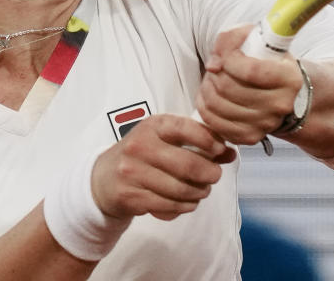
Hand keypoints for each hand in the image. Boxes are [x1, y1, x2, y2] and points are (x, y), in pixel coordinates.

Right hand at [90, 114, 234, 221]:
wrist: (103, 178)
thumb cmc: (142, 155)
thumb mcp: (164, 140)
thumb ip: (198, 143)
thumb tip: (230, 153)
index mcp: (152, 126)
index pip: (187, 129)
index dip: (210, 141)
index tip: (220, 150)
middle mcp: (141, 146)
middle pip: (188, 165)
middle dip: (210, 174)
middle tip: (214, 176)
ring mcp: (133, 172)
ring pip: (181, 189)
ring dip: (199, 193)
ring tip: (201, 191)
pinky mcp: (131, 196)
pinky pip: (169, 206)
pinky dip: (185, 206)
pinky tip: (187, 202)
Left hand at [195, 24, 303, 144]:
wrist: (279, 93)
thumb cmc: (266, 63)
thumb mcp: (257, 40)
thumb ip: (233, 39)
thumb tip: (214, 63)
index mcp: (290, 78)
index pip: (251, 71)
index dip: (229, 59)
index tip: (225, 55)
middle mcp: (281, 104)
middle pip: (229, 88)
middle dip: (214, 74)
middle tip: (215, 68)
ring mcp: (266, 124)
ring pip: (218, 105)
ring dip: (206, 89)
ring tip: (212, 81)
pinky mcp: (250, 137)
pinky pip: (215, 124)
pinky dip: (205, 108)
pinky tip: (209, 97)